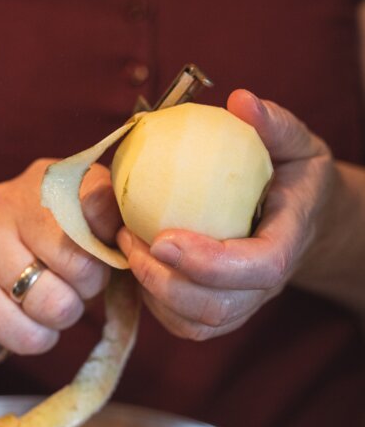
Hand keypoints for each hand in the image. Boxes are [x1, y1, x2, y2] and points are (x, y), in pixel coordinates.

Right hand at [0, 159, 120, 358]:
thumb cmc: (49, 261)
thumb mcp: (88, 237)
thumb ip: (114, 230)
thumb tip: (143, 244)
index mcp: (51, 179)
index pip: (101, 203)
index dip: (114, 243)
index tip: (109, 257)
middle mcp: (11, 198)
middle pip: (80, 262)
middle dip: (89, 288)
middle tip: (77, 286)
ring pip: (54, 303)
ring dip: (63, 316)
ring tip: (51, 302)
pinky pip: (26, 332)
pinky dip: (38, 338)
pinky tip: (27, 322)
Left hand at [117, 89, 332, 340]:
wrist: (300, 218)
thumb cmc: (293, 176)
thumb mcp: (295, 144)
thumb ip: (275, 125)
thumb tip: (240, 101)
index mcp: (287, 241)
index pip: (259, 267)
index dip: (211, 262)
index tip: (162, 238)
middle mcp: (265, 283)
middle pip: (219, 306)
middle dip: (165, 281)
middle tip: (127, 240)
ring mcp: (244, 302)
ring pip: (199, 322)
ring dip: (154, 293)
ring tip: (126, 249)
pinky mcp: (223, 309)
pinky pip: (187, 325)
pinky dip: (156, 305)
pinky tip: (138, 267)